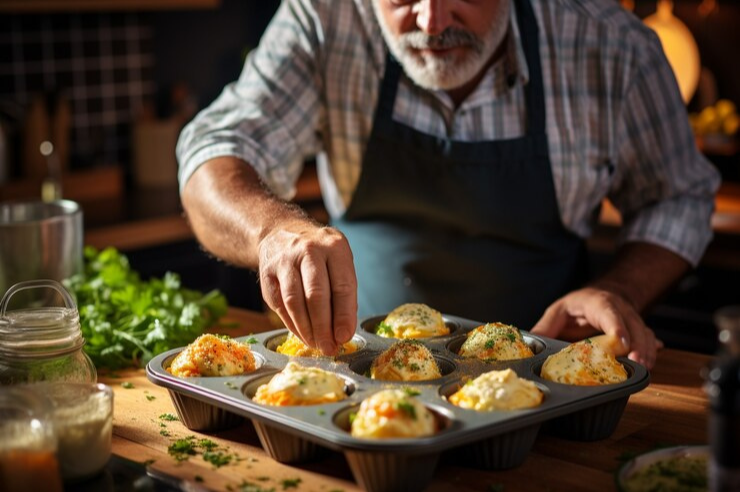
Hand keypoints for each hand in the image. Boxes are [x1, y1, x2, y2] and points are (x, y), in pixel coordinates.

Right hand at [258, 221, 356, 354]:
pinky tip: (302, 334)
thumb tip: (343, 331)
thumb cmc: (320, 255)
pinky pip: (279, 305)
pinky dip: (292, 325)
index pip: (342, 286)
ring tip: (316, 344)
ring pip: (294, 302)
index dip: (343, 315)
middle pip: (316, 295)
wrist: (282, 232)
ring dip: (306, 329)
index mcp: (334, 247)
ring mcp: (284, 261)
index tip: (344, 337)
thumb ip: (344, 293)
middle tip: (329, 347)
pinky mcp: (267, 274)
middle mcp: (308, 250)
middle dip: (323, 327)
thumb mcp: (339, 262)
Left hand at [530, 287, 662, 368]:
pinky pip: (649, 339)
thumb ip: (546, 327)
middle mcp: (619, 309)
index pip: (609, 313)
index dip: (617, 327)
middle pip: (632, 325)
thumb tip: (531, 345)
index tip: (622, 343)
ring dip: (646, 351)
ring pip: (644, 332)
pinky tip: (652, 361)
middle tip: (637, 363)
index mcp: (597, 303)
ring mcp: (631, 319)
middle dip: (637, 344)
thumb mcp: (559, 311)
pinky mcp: (638, 329)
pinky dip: (651, 350)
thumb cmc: (578, 305)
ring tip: (645, 368)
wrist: (603, 295)